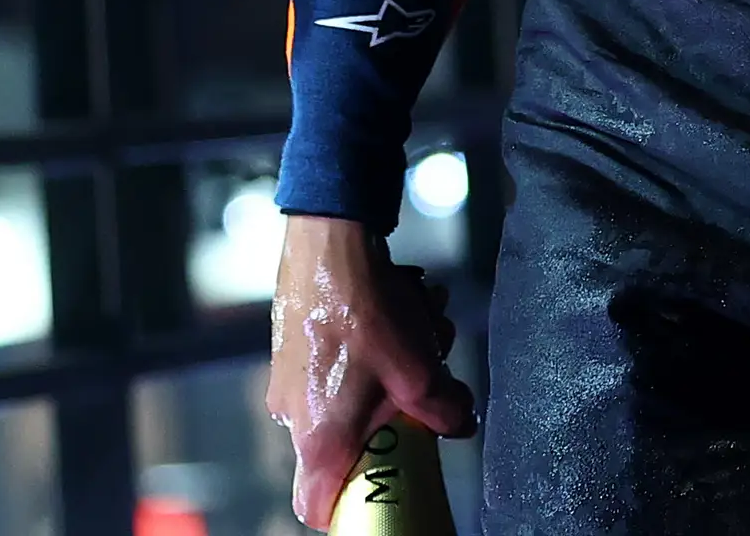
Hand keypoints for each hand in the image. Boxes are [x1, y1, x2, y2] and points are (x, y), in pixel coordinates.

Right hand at [267, 213, 475, 529]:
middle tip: (423, 382)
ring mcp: (289, 381)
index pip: (314, 507)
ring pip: (351, 396)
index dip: (346, 511)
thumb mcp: (419, 371)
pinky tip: (402, 306)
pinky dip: (371, 345)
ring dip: (392, 369)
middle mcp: (295, 416)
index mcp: (320, 438)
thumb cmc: (365, 312)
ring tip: (421, 325)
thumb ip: (444, 410)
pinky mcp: (293, 348)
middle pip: (348, 445)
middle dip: (394, 416)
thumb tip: (460, 423)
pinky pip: (337, 365)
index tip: (380, 494)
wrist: (328, 241)